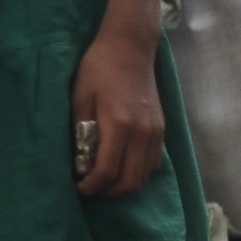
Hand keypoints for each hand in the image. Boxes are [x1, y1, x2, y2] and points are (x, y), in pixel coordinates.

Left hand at [71, 29, 163, 199]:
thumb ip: (81, 134)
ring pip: (144, 176)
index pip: (108, 171)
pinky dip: (138, 172)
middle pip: (130, 181)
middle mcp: (142, 133)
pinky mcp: (161, 129)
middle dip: (108, 192)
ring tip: (103, 181)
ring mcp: (155, 132)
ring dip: (124, 185)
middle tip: (90, 189)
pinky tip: (121, 166)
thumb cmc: (98, 69)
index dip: (92, 186)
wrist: (129, 48)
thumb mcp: (80, 99)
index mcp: (119, 125)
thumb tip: (80, 164)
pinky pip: (153, 163)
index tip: (79, 188)